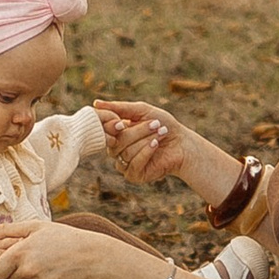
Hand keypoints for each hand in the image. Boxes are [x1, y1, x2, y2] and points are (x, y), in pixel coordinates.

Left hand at [0, 219, 123, 278]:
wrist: (92, 257)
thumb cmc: (61, 238)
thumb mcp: (34, 227)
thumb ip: (4, 231)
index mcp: (19, 254)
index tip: (5, 265)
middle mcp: (27, 273)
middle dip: (11, 278)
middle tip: (28, 265)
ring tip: (45, 269)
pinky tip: (54, 278)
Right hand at [94, 99, 230, 193]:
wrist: (183, 143)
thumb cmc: (163, 124)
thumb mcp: (141, 111)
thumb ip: (119, 108)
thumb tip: (95, 103)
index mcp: (116, 134)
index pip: (104, 131)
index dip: (112, 125)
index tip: (125, 120)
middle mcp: (117, 150)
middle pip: (116, 142)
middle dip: (138, 131)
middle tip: (156, 123)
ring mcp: (124, 164)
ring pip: (125, 152)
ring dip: (146, 140)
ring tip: (161, 133)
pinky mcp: (134, 175)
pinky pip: (133, 164)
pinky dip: (146, 152)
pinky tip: (156, 145)